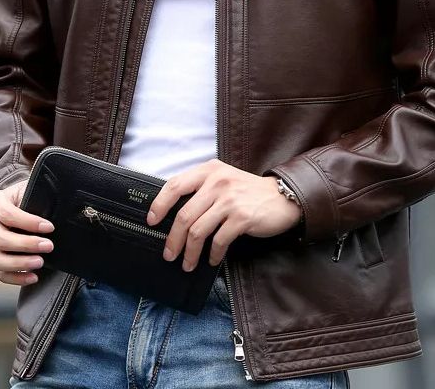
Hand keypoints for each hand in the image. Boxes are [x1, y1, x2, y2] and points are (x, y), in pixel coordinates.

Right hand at [0, 179, 54, 285]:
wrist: (21, 201)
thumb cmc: (30, 195)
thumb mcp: (33, 189)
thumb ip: (41, 197)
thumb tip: (62, 210)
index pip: (7, 214)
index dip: (28, 222)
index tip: (49, 227)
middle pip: (0, 239)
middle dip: (26, 245)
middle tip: (48, 246)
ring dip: (19, 264)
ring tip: (40, 262)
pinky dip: (16, 278)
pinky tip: (33, 276)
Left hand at [146, 159, 301, 271]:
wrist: (282, 197)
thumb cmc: (248, 192)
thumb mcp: (223, 179)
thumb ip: (201, 189)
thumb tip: (173, 213)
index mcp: (209, 171)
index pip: (174, 185)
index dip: (160, 204)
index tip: (152, 220)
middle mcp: (217, 182)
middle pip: (184, 215)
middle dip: (173, 239)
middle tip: (169, 254)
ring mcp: (230, 200)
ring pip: (198, 231)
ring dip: (190, 252)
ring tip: (188, 263)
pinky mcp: (242, 217)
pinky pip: (218, 241)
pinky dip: (212, 254)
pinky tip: (212, 259)